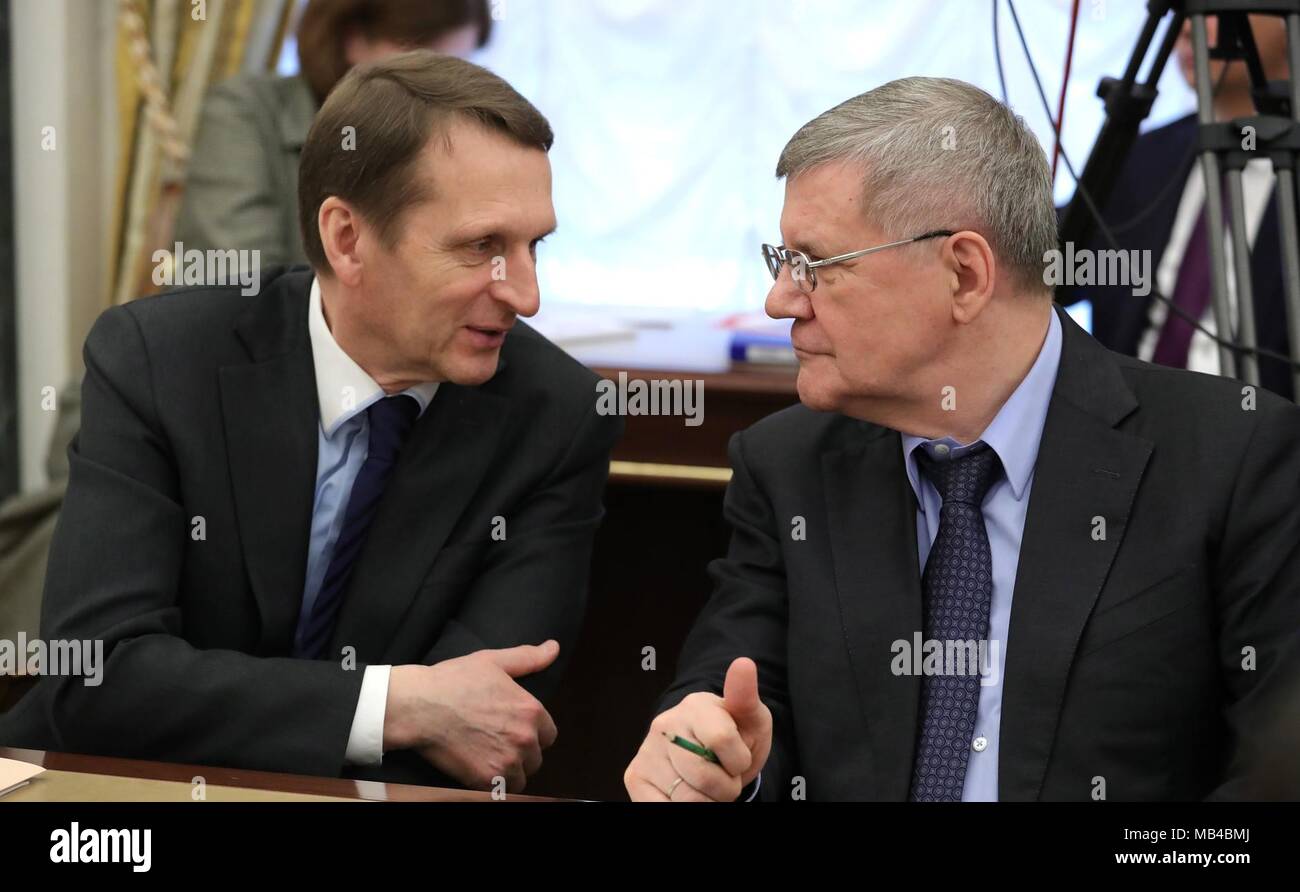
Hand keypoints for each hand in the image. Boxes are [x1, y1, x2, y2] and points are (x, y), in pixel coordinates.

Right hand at [383, 640, 559, 791]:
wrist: (419, 706)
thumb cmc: (453, 680)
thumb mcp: (493, 661)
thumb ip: (528, 658)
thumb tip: (554, 647)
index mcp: (530, 711)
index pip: (549, 735)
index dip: (532, 733)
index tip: (513, 730)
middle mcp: (524, 738)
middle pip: (536, 757)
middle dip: (520, 753)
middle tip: (497, 743)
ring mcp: (506, 761)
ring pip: (520, 777)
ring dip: (508, 771)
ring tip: (488, 757)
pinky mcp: (486, 780)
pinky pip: (502, 791)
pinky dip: (493, 784)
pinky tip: (479, 770)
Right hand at [624, 657, 771, 800]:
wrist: (711, 754)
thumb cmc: (735, 735)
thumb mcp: (751, 718)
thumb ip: (745, 696)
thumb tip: (743, 664)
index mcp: (695, 705)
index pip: (721, 741)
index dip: (739, 761)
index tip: (739, 757)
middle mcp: (664, 724)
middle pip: (704, 776)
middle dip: (725, 786)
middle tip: (724, 776)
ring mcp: (647, 751)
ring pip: (687, 799)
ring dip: (708, 802)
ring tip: (708, 786)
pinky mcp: (635, 777)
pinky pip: (663, 808)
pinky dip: (683, 809)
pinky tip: (688, 794)